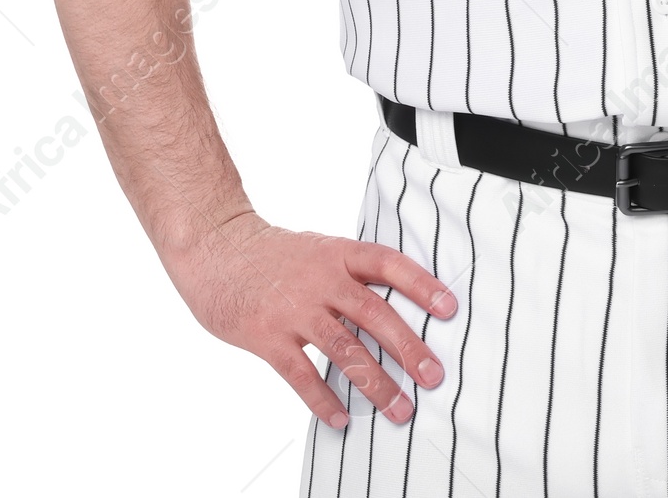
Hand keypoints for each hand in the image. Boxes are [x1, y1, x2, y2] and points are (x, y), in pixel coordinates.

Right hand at [161, 211, 458, 429]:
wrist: (217, 249)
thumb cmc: (274, 255)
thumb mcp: (318, 249)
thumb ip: (352, 273)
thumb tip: (397, 299)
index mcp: (338, 254)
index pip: (388, 264)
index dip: (421, 284)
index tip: (449, 308)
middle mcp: (321, 279)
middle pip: (374, 313)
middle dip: (408, 347)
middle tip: (434, 376)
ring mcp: (294, 309)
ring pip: (344, 348)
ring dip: (376, 382)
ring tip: (400, 409)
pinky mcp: (267, 336)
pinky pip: (300, 374)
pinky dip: (322, 399)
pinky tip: (341, 418)